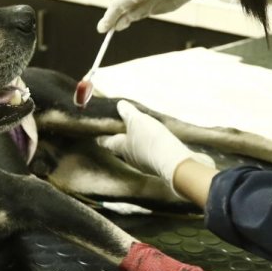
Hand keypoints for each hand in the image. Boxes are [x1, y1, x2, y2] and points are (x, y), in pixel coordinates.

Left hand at [97, 102, 215, 191]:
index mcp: (120, 146)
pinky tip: (158, 143)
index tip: (97, 134)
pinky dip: (151, 149)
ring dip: (138, 144)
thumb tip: (119, 105)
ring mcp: (143, 164)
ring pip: (136, 153)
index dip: (101, 136)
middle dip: (121, 140)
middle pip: (120, 148)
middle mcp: (129, 157)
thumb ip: (128, 113)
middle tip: (122, 130)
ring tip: (142, 134)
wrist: (174, 161)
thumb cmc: (150, 140)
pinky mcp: (158, 165)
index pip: (106, 142)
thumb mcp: (137, 121)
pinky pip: (151, 155)